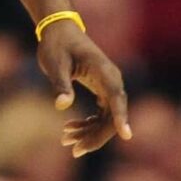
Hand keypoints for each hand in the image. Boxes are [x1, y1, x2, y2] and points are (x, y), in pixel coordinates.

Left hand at [38, 22, 131, 156]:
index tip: (126, 136)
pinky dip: (88, 124)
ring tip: (66, 140)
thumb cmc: (56, 45)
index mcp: (103, 71)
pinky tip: (70, 130)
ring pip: (107, 118)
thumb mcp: (54, 63)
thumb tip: (62, 105)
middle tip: (74, 150)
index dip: (121, 117)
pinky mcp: (103, 91)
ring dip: (89, 132)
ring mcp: (109, 87)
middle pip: (112, 115)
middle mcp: (112, 80)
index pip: (116, 97)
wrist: (59, 31)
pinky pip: (101, 114)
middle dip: (96, 136)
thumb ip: (60, 84)